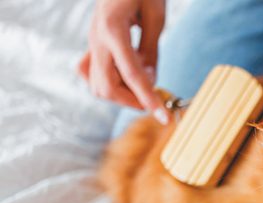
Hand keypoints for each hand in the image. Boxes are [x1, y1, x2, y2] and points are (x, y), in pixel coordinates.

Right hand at [78, 0, 167, 122]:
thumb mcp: (154, 16)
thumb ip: (150, 50)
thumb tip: (149, 79)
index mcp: (113, 30)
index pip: (132, 75)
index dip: (148, 99)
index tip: (163, 118)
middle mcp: (97, 39)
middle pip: (106, 88)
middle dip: (132, 100)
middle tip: (154, 99)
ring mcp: (91, 43)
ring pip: (96, 86)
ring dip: (122, 93)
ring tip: (143, 81)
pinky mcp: (92, 45)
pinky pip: (91, 74)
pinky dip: (110, 82)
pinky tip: (126, 75)